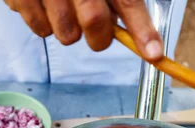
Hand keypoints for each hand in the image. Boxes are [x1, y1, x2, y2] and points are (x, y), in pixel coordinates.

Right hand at [5, 0, 163, 59]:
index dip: (142, 30)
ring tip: (65, 11)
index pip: (127, 1)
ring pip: (67, 35)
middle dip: (100, 38)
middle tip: (98, 34)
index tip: (154, 55)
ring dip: (70, 32)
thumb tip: (133, 28)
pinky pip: (40, 31)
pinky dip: (45, 25)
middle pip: (94, 22)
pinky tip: (45, 6)